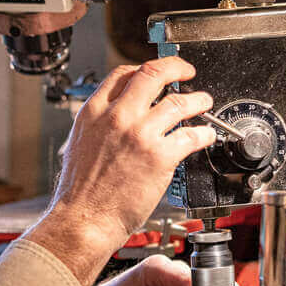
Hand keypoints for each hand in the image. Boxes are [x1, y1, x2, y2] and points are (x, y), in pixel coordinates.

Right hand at [25, 58, 216, 285]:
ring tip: (204, 101)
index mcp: (94, 112)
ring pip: (178, 102)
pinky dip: (204, 133)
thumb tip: (119, 118)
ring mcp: (140, 134)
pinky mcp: (160, 156)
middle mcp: (118, 117)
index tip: (157, 74)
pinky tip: (206, 135)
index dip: (144, 69)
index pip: (123, 74)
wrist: (83, 218)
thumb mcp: (80, 143)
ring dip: (197, 99)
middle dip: (176, 67)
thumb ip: (100, 125)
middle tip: (186, 71)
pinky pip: (191, 135)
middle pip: (153, 75)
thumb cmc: (79, 191)